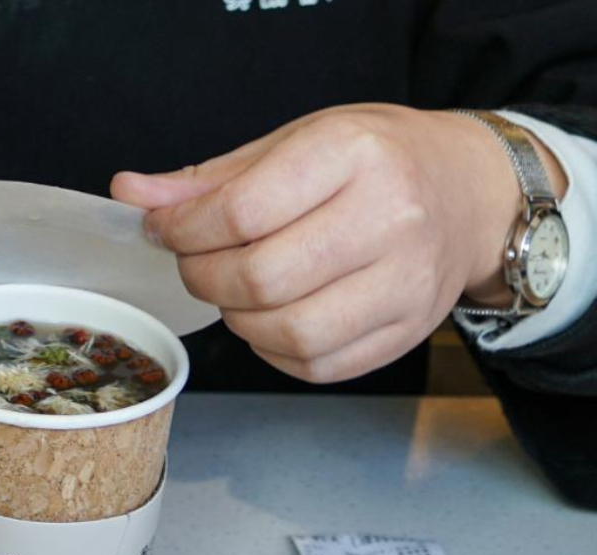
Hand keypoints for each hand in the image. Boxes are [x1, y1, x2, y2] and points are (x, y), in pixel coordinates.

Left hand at [112, 103, 566, 382]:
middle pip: (260, 277)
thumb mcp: (294, 143)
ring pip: (288, 332)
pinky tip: (271, 319)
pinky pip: (316, 365)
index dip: (181, 229)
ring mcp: (405, 283)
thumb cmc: (374, 162)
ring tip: (236, 291)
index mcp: (353, 154)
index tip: (162, 229)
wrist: (470, 195)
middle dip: (203, 277)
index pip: (241, 210)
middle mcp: (389, 218)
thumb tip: (130, 194)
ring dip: (237, 318)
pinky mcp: (407, 331)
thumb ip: (210, 178)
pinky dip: (273, 350)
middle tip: (197, 263)